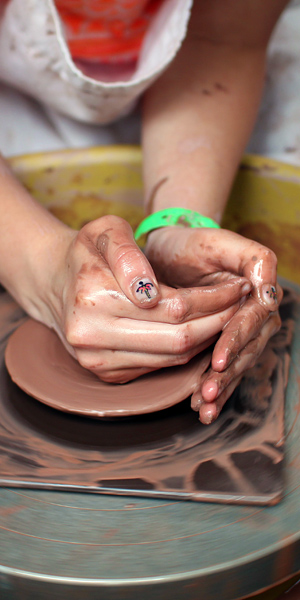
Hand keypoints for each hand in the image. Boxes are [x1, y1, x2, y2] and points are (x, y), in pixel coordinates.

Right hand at [42, 216, 251, 383]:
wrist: (53, 282)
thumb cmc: (86, 252)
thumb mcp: (105, 230)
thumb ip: (128, 252)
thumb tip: (149, 292)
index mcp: (93, 297)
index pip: (174, 307)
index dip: (214, 299)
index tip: (237, 286)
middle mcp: (91, 336)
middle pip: (178, 339)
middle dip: (219, 321)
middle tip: (241, 303)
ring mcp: (98, 361)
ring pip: (172, 358)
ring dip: (208, 339)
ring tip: (227, 315)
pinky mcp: (106, 374)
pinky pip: (160, 367)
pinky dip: (186, 351)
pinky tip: (201, 330)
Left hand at [145, 226, 281, 421]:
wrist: (172, 251)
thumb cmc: (193, 244)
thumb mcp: (220, 241)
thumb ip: (253, 259)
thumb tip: (267, 291)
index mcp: (260, 290)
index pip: (252, 321)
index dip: (236, 341)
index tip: (217, 360)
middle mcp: (255, 314)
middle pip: (247, 349)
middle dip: (227, 374)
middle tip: (207, 393)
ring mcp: (242, 332)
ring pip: (236, 364)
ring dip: (221, 387)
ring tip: (203, 406)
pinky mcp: (225, 344)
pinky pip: (225, 369)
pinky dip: (215, 389)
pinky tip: (201, 408)